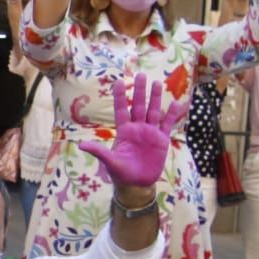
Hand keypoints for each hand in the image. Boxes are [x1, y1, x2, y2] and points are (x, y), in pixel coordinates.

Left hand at [77, 74, 188, 189]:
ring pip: (153, 111)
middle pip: (139, 106)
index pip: (121, 110)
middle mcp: (137, 128)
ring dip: (156, 98)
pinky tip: (176, 103)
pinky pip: (167, 125)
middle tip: (142, 74)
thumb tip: (81, 145)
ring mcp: (150, 133)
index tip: (118, 81)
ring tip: (157, 83)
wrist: (137, 184)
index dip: (120, 96)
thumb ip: (98, 151)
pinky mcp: (161, 140)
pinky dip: (172, 115)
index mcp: (124, 131)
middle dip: (140, 91)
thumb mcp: (110, 161)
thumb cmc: (121, 173)